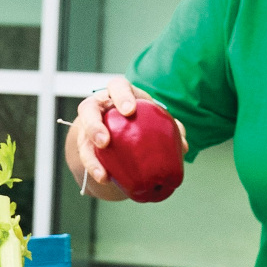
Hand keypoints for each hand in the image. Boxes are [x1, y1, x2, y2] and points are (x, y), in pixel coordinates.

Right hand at [63, 78, 165, 200]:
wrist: (121, 131)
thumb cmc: (142, 119)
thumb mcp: (155, 119)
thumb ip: (170, 128)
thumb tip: (184, 145)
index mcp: (118, 94)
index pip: (117, 86)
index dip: (121, 96)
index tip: (130, 111)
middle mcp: (99, 108)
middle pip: (88, 109)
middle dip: (94, 125)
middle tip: (105, 142)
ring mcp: (88, 126)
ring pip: (83, 138)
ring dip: (90, 156)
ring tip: (101, 172)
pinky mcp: (85, 146)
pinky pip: (86, 158)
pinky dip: (95, 169)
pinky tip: (106, 179)